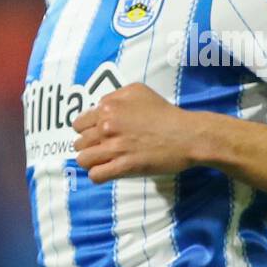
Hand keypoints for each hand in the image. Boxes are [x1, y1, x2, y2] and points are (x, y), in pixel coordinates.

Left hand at [72, 82, 203, 182]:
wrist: (187, 135)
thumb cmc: (165, 112)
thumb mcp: (138, 91)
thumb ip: (114, 96)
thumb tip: (99, 106)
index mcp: (109, 107)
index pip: (79, 123)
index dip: (86, 130)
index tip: (96, 135)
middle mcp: (107, 126)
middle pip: (79, 142)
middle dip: (88, 146)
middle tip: (102, 148)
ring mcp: (115, 147)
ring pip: (83, 160)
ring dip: (91, 161)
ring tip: (103, 161)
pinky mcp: (124, 166)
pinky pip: (96, 175)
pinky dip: (98, 175)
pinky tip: (108, 171)